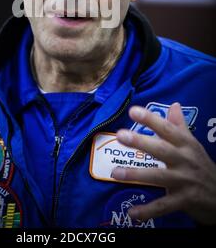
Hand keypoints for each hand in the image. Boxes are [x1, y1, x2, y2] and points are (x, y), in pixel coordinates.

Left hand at [111, 102, 215, 224]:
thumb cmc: (201, 166)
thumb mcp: (193, 145)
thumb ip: (180, 126)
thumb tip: (174, 104)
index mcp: (186, 144)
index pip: (167, 128)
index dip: (150, 119)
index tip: (133, 110)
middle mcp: (185, 160)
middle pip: (161, 148)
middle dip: (141, 141)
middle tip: (120, 135)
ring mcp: (185, 181)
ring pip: (159, 176)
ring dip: (136, 175)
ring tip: (116, 172)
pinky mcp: (185, 200)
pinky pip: (164, 206)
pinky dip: (148, 211)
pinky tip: (132, 213)